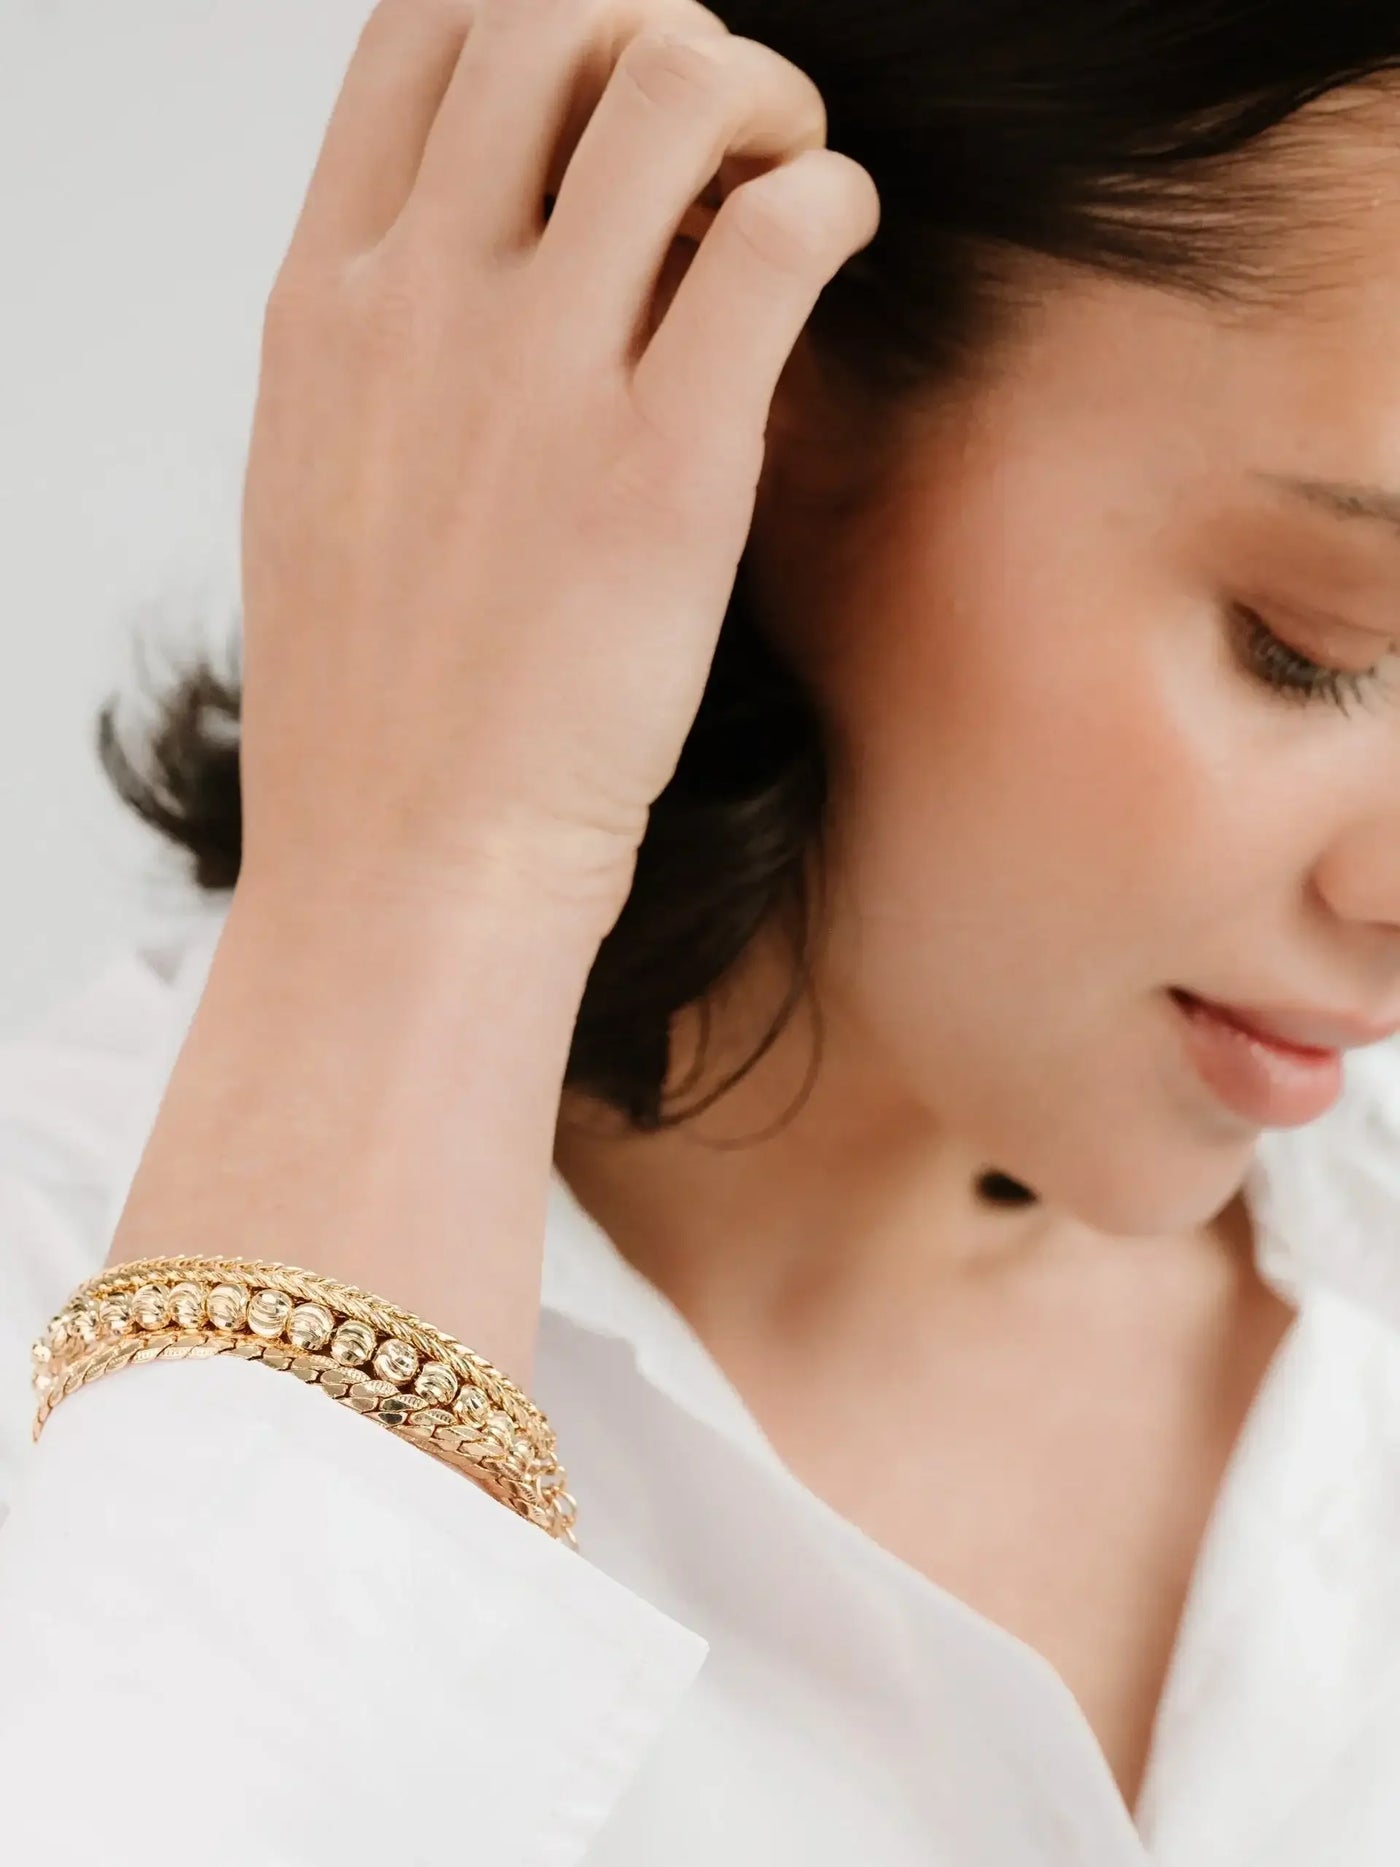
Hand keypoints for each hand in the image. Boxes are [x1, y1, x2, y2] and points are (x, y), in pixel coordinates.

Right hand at [236, 0, 879, 930]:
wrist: (412, 865)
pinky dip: (833, 200)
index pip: (420, 30)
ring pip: (677, 78)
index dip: (540, 21)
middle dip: (665, 36)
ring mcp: (538, 378)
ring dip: (767, 96)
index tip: (602, 98)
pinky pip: (781, 230)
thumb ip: (382, 344)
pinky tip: (836, 248)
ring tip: (789, 180)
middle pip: (556, 17)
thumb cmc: (380, 704)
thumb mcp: (319, 483)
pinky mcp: (668, 467)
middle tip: (723, 139)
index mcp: (324, 304)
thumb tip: (475, 249)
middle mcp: (418, 306)